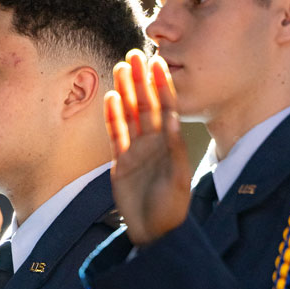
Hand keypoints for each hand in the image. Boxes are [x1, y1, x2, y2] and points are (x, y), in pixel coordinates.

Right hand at [105, 50, 190, 245]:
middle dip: (142, 80)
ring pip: (130, 115)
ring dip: (127, 92)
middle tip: (136, 54)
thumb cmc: (171, 210)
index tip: (159, 62)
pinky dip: (113, 117)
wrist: (155, 233)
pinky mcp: (122, 163)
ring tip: (121, 68)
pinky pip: (116, 135)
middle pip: (146, 105)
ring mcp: (137, 152)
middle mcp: (154, 144)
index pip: (166, 107)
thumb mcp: (177, 180)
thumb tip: (170, 119)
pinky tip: (112, 98)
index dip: (162, 84)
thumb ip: (174, 150)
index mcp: (170, 145)